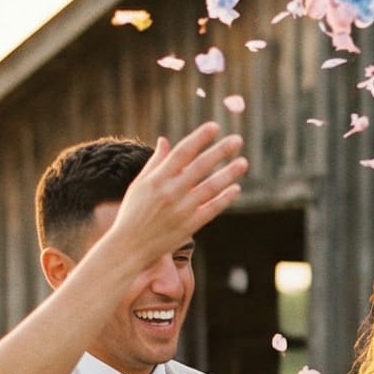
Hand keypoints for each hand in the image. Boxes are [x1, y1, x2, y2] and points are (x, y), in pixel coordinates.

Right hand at [111, 122, 248, 268]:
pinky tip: (236, 188)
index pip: (183, 152)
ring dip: (229, 174)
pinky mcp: (189, 226)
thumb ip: (156, 162)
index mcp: (157, 178)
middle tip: (238, 139)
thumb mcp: (140, 184)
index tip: (214, 126)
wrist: (129, 246)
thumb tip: (165, 140)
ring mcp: (181, 209)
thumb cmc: (133, 212)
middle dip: (220, 151)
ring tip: (244, 162)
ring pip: (210, 187)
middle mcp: (170, 191)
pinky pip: (211, 209)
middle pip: (200, 166)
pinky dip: (224, 198)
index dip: (199, 138)